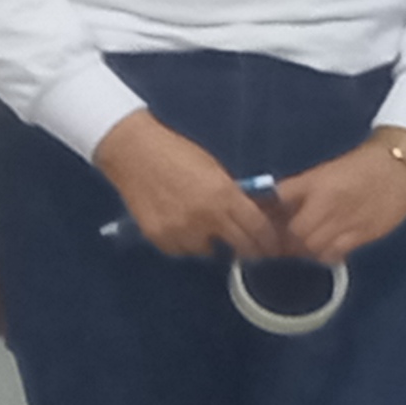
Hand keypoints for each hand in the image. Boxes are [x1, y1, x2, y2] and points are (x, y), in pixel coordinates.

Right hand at [92, 111, 291, 261]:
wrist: (134, 153)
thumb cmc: (178, 154)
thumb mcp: (215, 171)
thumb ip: (233, 195)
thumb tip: (253, 214)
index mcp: (224, 196)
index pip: (257, 228)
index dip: (267, 240)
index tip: (270, 245)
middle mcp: (206, 218)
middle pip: (239, 246)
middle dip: (248, 249)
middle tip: (250, 249)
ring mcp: (181, 230)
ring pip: (208, 250)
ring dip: (211, 243)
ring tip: (205, 227)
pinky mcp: (159, 238)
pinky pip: (182, 249)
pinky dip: (186, 242)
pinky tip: (182, 226)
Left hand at [269, 141, 405, 265]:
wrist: (400, 166)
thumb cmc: (361, 166)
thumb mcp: (323, 172)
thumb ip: (298, 189)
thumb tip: (271, 204)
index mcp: (316, 184)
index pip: (280, 202)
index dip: (269, 216)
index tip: (265, 223)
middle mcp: (329, 204)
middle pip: (296, 232)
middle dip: (288, 237)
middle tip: (288, 238)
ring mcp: (347, 221)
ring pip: (312, 247)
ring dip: (306, 248)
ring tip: (308, 243)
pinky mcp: (363, 235)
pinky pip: (334, 253)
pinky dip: (326, 254)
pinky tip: (327, 247)